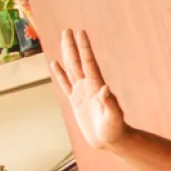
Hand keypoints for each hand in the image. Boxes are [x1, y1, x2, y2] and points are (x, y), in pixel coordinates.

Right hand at [50, 29, 128, 150]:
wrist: (111, 141)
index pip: (88, 62)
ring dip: (66, 55)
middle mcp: (89, 86)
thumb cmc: (115, 129)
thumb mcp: (113, 117)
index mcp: (96, 86)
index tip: (81, 32)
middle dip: (72, 46)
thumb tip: (105, 89)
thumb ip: (109, 103)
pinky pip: (65, 85)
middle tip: (67, 30)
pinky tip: (55, 64)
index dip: (84, 47)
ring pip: (71, 69)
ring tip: (63, 40)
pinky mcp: (76, 102)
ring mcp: (82, 92)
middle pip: (77, 62)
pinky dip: (60, 74)